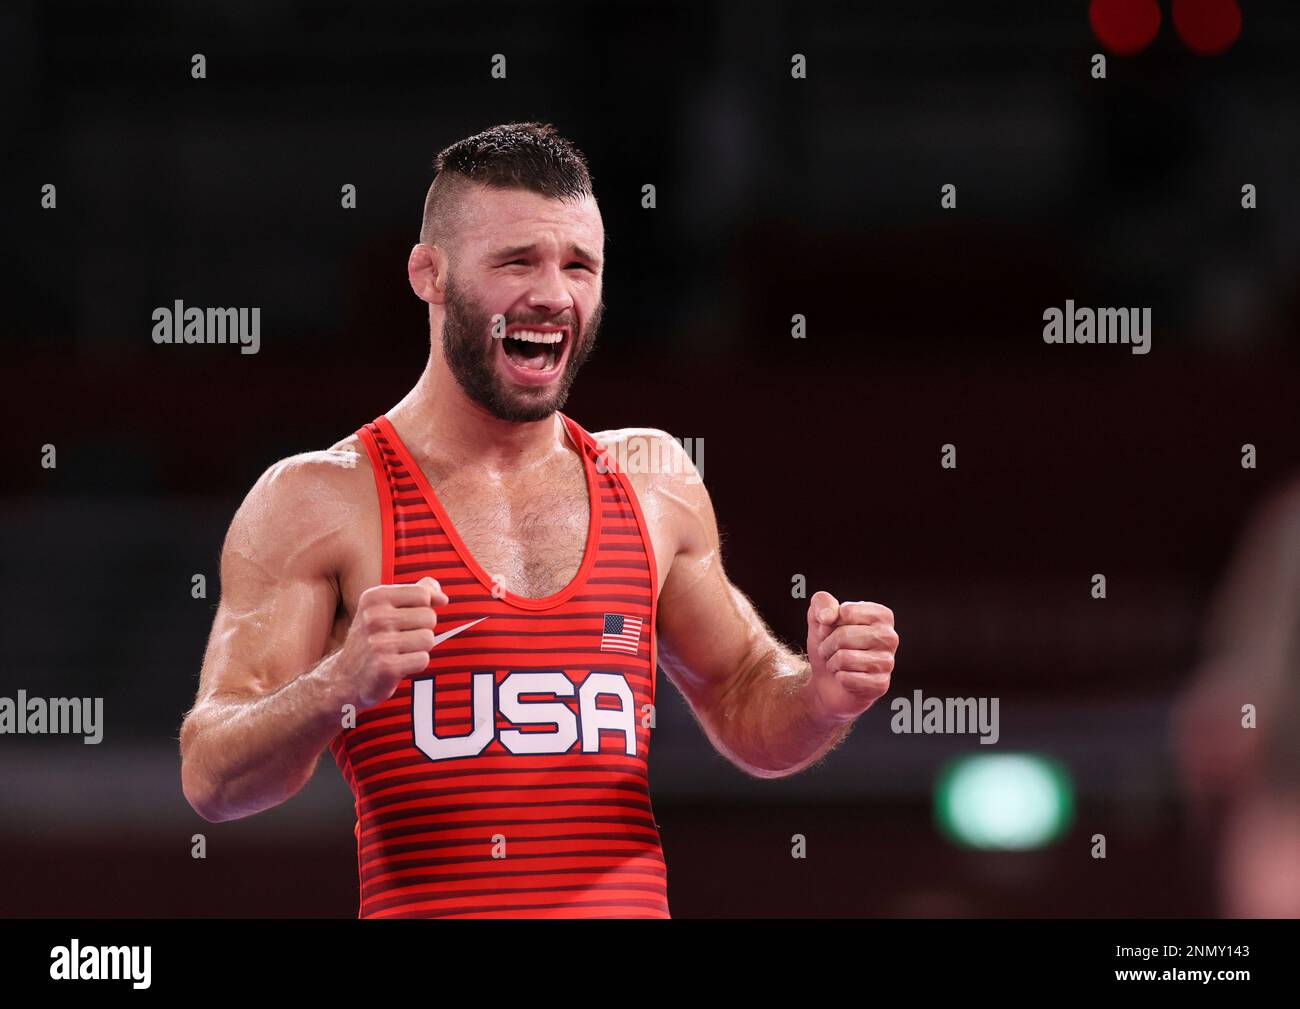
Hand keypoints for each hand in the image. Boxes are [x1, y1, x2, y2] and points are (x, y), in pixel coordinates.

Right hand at [334, 576, 449, 709]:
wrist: (346, 676)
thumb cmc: (374, 639)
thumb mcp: (385, 608)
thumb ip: (415, 594)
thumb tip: (442, 596)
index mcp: (374, 597)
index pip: (422, 594)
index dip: (425, 607)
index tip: (412, 616)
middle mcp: (374, 617)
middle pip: (429, 617)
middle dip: (422, 629)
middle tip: (401, 638)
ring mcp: (379, 642)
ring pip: (428, 639)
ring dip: (419, 648)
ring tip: (399, 651)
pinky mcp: (386, 666)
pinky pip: (423, 659)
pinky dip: (416, 664)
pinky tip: (398, 664)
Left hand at [806, 591, 897, 723]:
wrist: (828, 680)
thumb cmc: (830, 644)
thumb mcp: (820, 617)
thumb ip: (822, 602)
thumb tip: (828, 616)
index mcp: (881, 616)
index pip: (846, 611)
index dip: (829, 622)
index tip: (831, 630)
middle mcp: (890, 637)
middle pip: (844, 636)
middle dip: (827, 645)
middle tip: (831, 650)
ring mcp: (888, 662)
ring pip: (844, 658)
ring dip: (832, 662)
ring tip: (838, 664)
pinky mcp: (880, 684)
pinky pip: (847, 678)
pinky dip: (839, 678)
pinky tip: (846, 678)